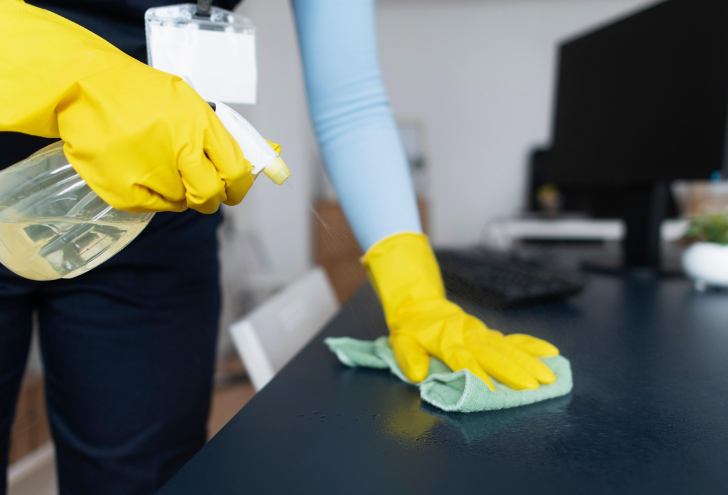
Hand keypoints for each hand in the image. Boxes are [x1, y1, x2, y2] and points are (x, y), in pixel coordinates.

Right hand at [1, 0, 250, 213]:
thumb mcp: (186, 102)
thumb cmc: (139, 94)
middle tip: (202, 192)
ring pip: (181, 202)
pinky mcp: (124, 191)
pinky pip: (153, 207)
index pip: (235, 171)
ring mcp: (150, 171)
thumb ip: (215, 136)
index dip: (239, 187)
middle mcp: (178, 148)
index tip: (234, 191)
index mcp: (199, 123)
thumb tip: (248, 167)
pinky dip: (151, 195)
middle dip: (210, 198)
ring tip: (155, 164)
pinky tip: (138, 171)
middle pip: (210, 194)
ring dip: (176, 191)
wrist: (82, 87)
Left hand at [363, 233, 558, 390]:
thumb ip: (409, 358)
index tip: (490, 390)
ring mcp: (481, 333)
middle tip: (534, 386)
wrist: (420, 304)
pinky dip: (532, 345)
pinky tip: (551, 352)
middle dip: (514, 370)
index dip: (476, 374)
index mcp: (447, 340)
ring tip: (549, 375)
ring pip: (507, 347)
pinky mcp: (489, 333)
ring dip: (529, 361)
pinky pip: (513, 339)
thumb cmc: (411, 328)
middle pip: (493, 354)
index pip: (463, 359)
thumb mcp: (400, 342)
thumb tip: (418, 375)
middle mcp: (469, 336)